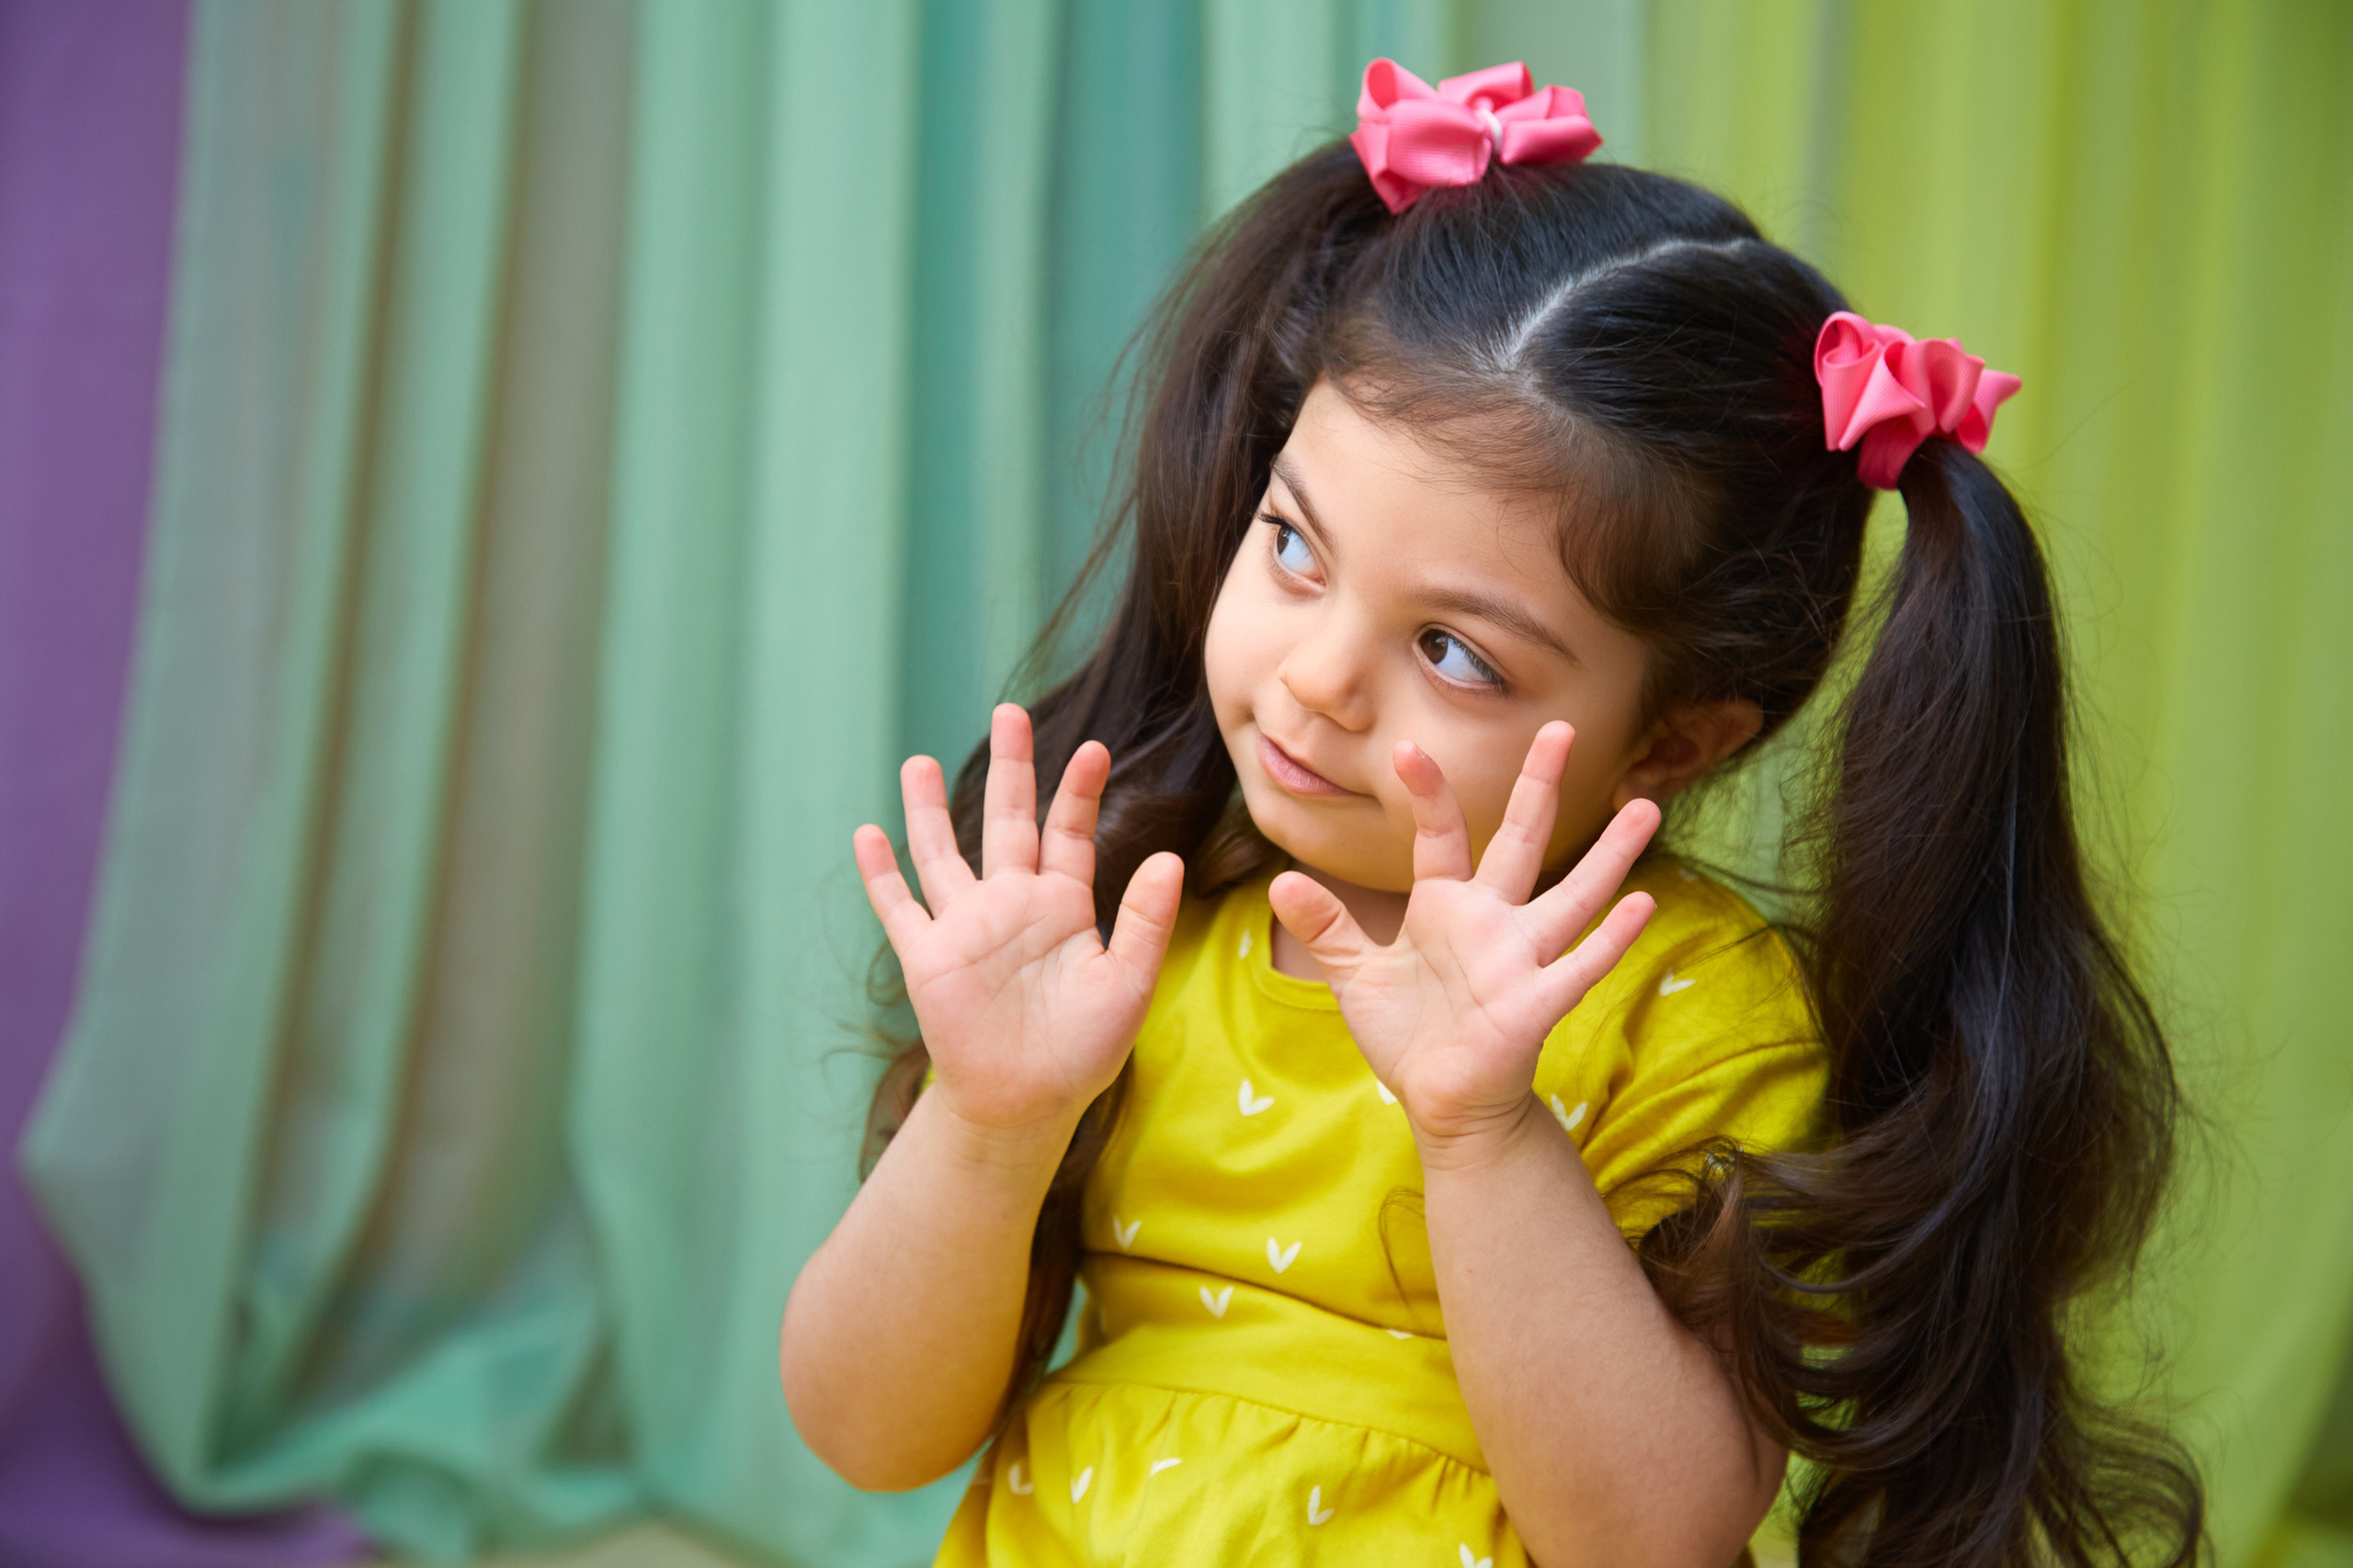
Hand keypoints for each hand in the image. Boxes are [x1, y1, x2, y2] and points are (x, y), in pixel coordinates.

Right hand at [853, 704, 1185, 1149]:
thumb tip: (1167, 859)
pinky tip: (867, 834)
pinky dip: (881, 873)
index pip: (1069, 833)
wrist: (1028, 1104)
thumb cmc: (1084, 1049)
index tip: (1095, 748)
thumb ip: (1146, 923)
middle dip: (1009, 768)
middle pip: (1006, 821)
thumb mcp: (1128, 985)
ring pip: (943, 853)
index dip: (1079, 791)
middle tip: (1007, 713)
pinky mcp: (928, 958)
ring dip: (929, 809)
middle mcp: (1012, 905)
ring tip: (918, 760)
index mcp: (1063, 906)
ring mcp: (966, 928)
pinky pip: (899, 908)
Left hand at [1267, 722, 1659, 1148]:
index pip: (1441, 836)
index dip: (1428, 794)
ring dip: (1611, 855)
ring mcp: (1520, 961)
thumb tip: (1281, 881)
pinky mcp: (1537, 1005)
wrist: (1443, 1103)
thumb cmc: (1408, 1034)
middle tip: (1562, 728)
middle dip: (1539, 787)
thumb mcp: (1356, 975)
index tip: (1410, 748)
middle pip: (1520, 842)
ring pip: (1574, 897)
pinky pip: (1581, 966)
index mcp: (1446, 908)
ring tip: (1648, 807)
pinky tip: (1644, 904)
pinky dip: (1612, 939)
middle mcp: (1492, 923)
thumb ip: (1328, 927)